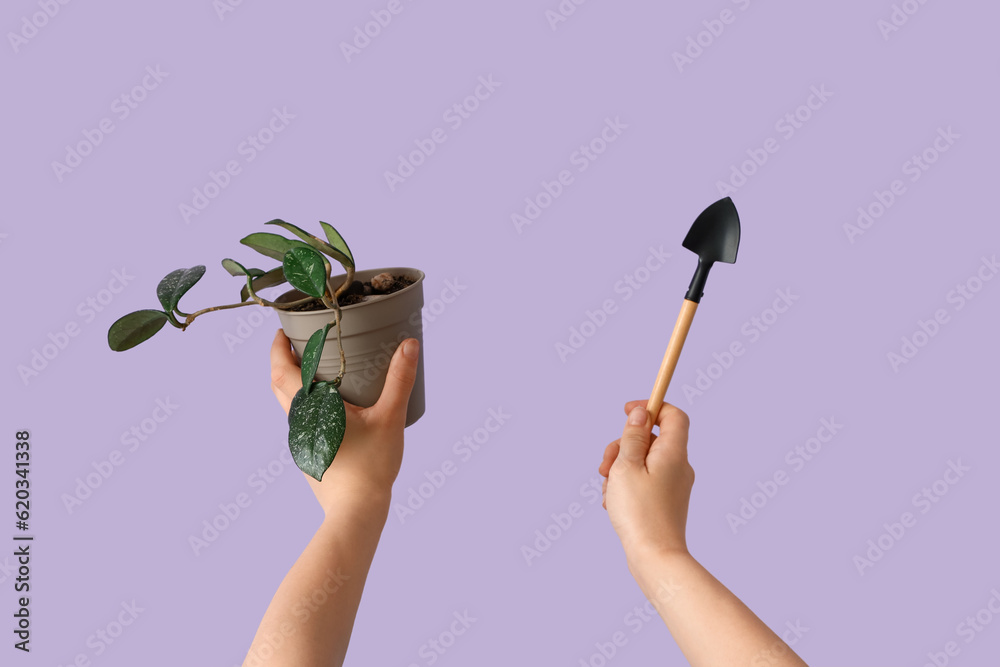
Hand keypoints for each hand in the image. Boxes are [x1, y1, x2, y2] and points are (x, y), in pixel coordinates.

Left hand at [270, 328, 419, 515]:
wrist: (356, 511)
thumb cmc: (370, 466)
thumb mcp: (390, 418)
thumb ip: (400, 380)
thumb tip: (409, 346)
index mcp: (310, 410)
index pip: (280, 372)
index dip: (277, 349)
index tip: (282, 331)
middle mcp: (299, 423)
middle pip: (278, 385)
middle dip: (282, 361)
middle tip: (297, 343)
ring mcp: (302, 440)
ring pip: (289, 405)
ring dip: (295, 383)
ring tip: (317, 369)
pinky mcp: (310, 454)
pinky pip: (301, 420)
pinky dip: (307, 403)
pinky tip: (332, 405)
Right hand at [599, 400, 693, 561]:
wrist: (655, 558)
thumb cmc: (639, 512)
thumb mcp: (627, 466)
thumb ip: (633, 436)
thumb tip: (642, 413)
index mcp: (673, 453)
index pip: (673, 415)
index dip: (651, 407)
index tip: (627, 411)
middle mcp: (678, 467)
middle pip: (651, 439)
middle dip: (623, 445)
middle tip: (606, 463)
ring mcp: (672, 485)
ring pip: (643, 462)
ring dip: (620, 468)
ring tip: (608, 489)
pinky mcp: (665, 502)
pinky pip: (644, 481)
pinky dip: (626, 485)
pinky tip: (614, 502)